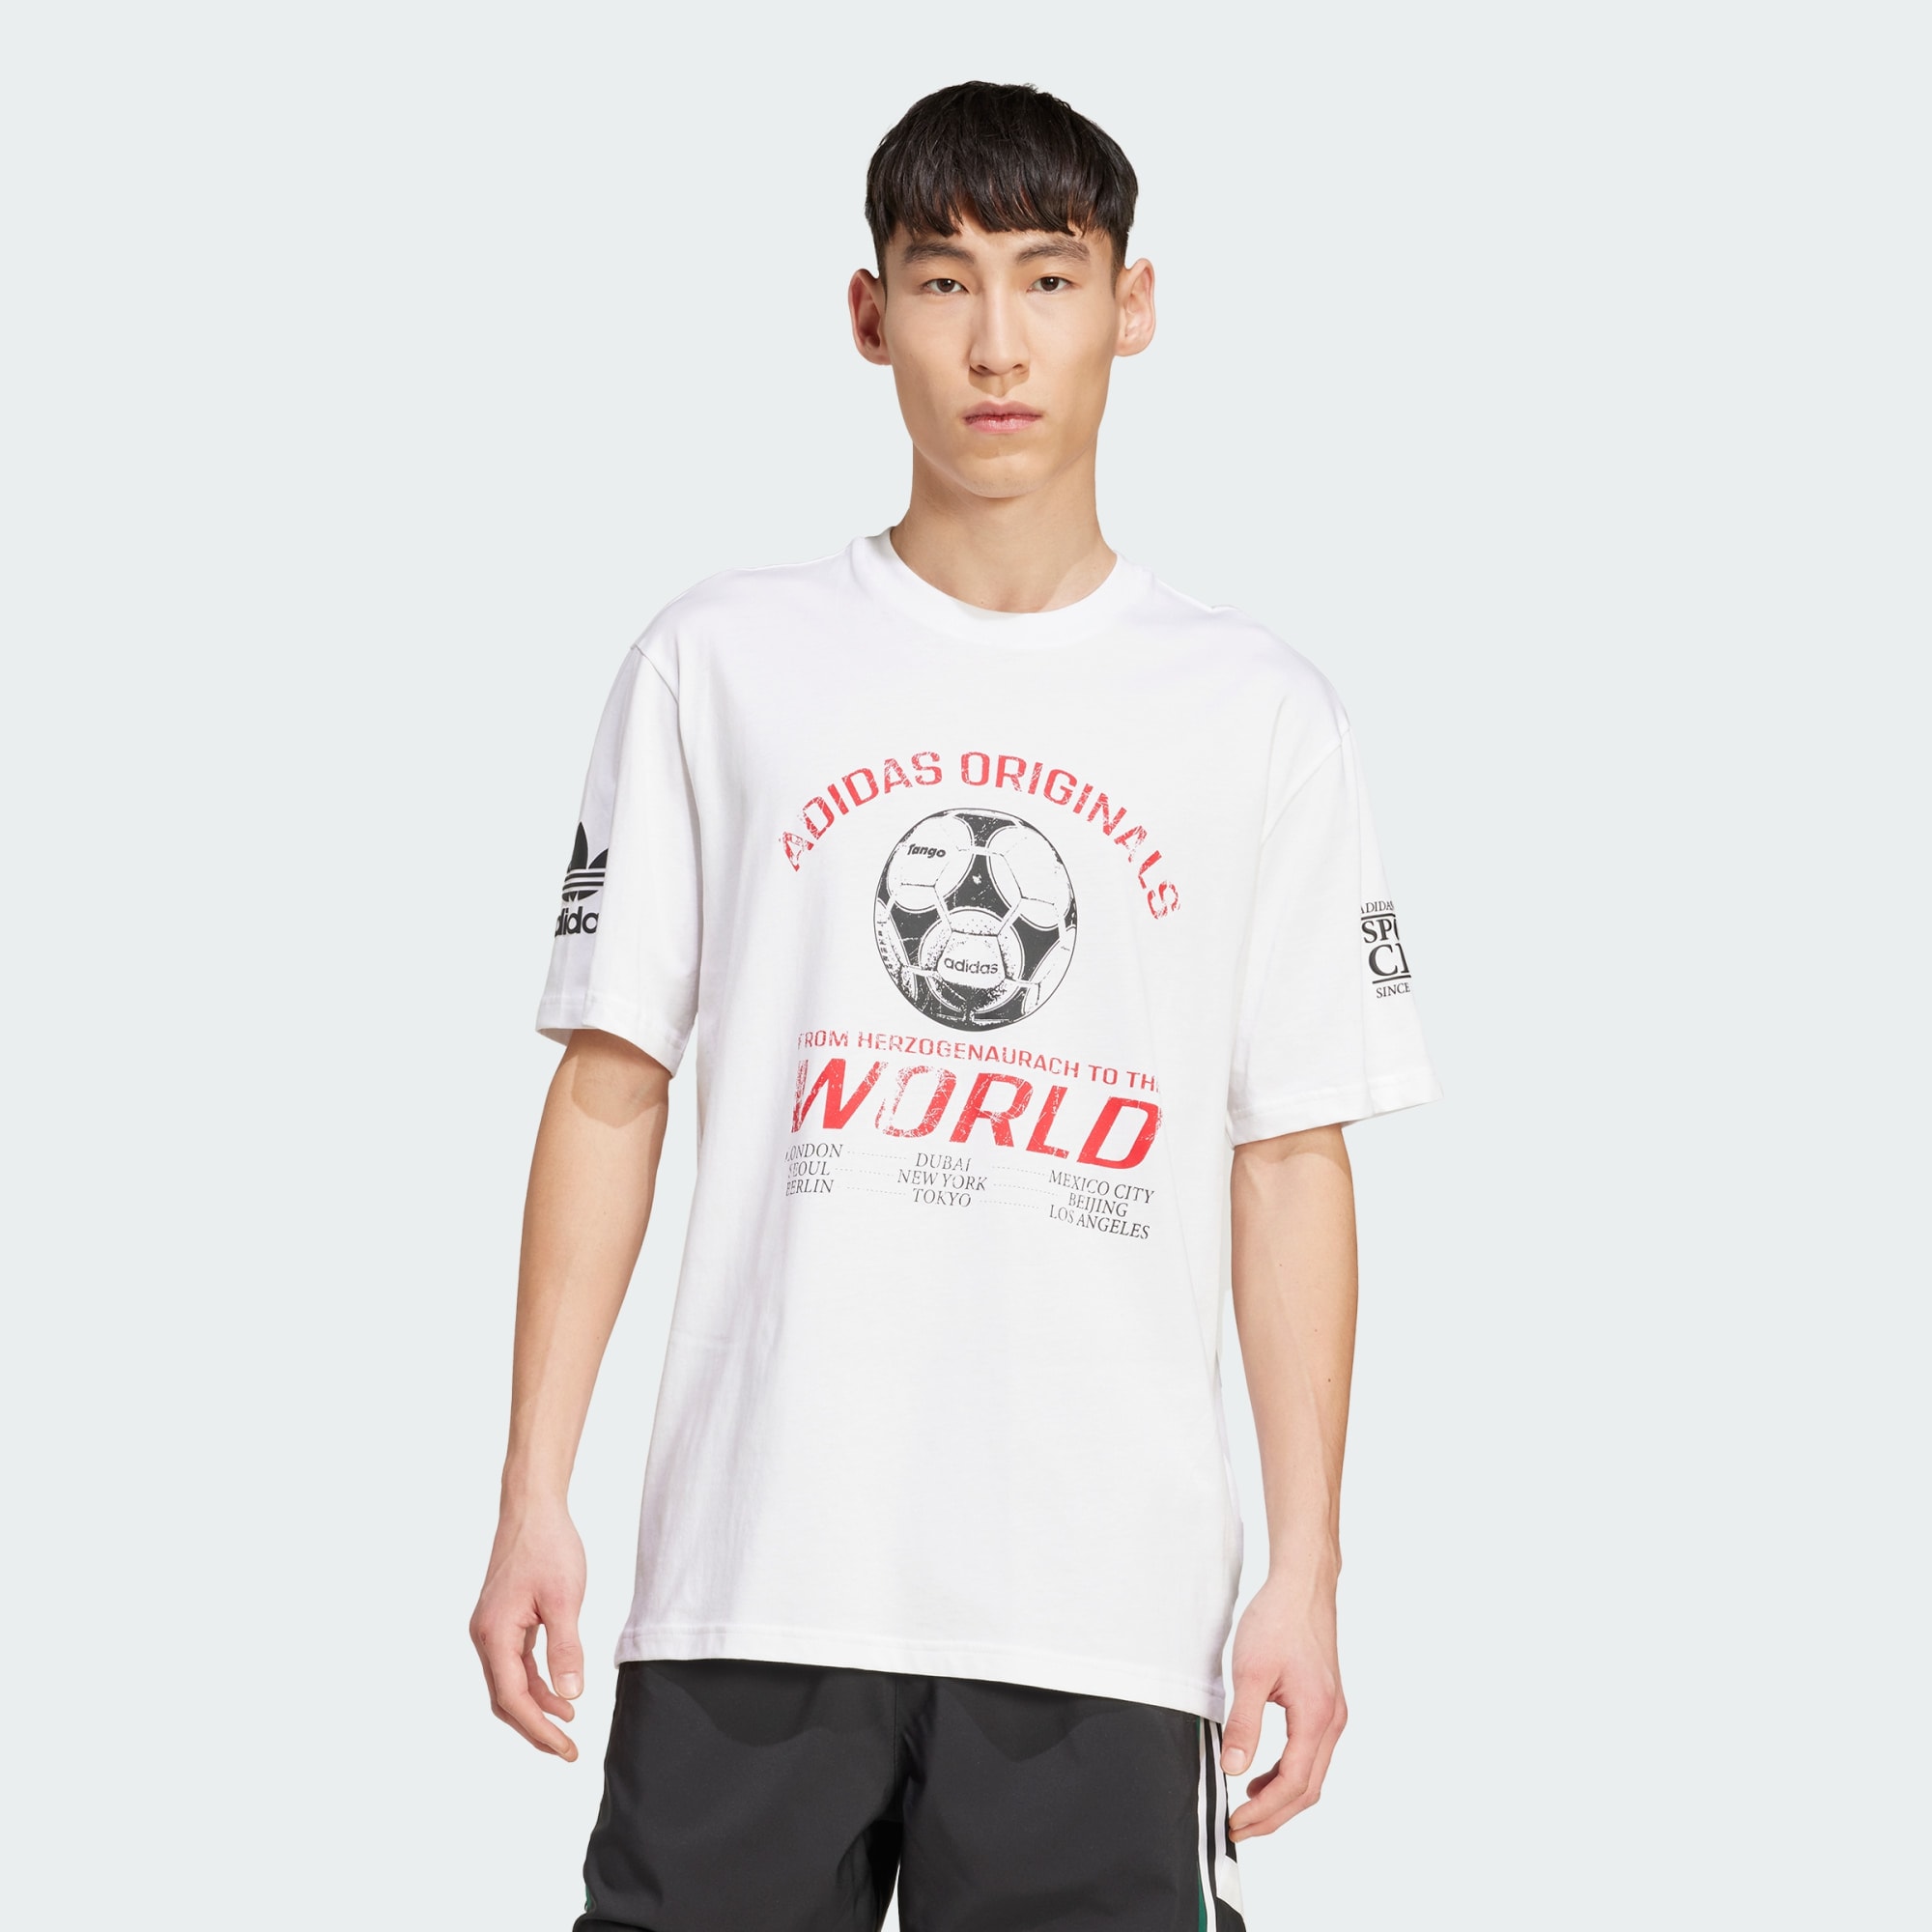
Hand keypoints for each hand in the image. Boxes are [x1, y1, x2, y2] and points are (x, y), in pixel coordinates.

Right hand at [469, 1499, 586, 1759]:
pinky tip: (559, 1692)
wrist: (533, 1508)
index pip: (513, 1698)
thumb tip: (569, 1697)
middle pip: (505, 1699)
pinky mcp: (504, 1620)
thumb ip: (565, 1649)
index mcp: (494, 1635)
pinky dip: (535, 1682)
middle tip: (567, 1750)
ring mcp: (492, 1629)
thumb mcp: (564, 1599)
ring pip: (509, 1683)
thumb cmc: (548, 1546)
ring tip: (568, 1724)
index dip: (539, 1729)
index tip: (566, 1749)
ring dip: (536, 1706)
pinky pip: (515, 1664)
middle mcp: (485, 1636)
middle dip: (534, 1727)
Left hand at [1219, 1572, 1346, 1838]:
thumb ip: (1243, 1724)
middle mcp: (1332, 1721)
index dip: (1264, 1811)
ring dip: (1281, 1798)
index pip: (1293, 1784)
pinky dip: (1288, 1774)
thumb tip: (1233, 1770)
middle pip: (1308, 1789)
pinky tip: (1262, 1773)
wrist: (1302, 1584)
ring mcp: (1333, 1713)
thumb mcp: (1250, 1671)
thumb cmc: (1276, 1620)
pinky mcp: (1326, 1704)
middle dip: (1273, 1816)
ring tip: (1245, 1806)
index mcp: (1316, 1717)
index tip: (1234, 1822)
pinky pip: (1311, 1754)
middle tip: (1237, 1827)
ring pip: (1312, 1775)